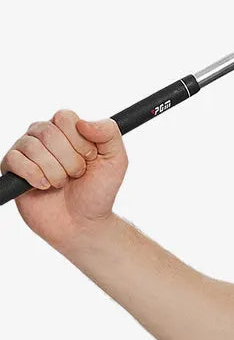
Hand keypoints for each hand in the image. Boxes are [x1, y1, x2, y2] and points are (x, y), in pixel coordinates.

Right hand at [1, 109, 127, 250]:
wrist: (83, 223)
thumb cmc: (98, 191)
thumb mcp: (116, 160)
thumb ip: (109, 133)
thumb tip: (82, 122)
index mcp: (67, 129)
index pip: (64, 117)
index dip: (79, 141)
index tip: (89, 159)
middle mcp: (44, 135)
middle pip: (48, 131)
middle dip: (69, 160)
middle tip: (76, 175)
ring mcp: (26, 151)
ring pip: (32, 147)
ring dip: (54, 171)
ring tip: (61, 184)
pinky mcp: (11, 169)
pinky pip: (14, 160)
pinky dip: (33, 176)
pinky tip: (44, 186)